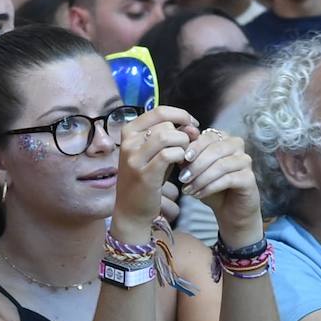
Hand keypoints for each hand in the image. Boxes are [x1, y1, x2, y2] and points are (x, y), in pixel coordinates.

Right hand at [114, 106, 198, 233]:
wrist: (131, 209)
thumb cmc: (147, 177)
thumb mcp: (155, 152)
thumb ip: (171, 136)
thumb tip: (192, 125)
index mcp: (129, 131)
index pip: (159, 111)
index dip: (181, 115)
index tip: (192, 124)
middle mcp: (128, 142)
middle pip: (166, 124)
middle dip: (184, 133)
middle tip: (190, 146)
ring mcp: (134, 158)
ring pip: (167, 136)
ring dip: (183, 144)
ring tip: (185, 156)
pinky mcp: (145, 174)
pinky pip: (169, 154)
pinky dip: (181, 157)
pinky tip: (183, 164)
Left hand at [178, 128, 261, 244]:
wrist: (229, 210)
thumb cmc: (210, 186)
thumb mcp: (195, 171)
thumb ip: (187, 158)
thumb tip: (176, 148)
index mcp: (223, 138)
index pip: (208, 136)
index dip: (194, 147)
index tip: (182, 158)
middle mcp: (237, 146)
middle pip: (215, 149)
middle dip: (196, 165)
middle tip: (182, 178)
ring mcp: (245, 161)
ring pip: (221, 165)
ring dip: (201, 178)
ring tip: (188, 189)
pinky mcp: (249, 178)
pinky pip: (228, 179)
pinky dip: (210, 187)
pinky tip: (198, 195)